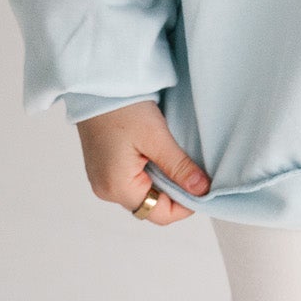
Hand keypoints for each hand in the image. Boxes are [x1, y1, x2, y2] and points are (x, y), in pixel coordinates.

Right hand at [76, 101, 211, 225]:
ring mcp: (102, 180)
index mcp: (117, 187)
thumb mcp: (157, 137)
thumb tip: (202, 190)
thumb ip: (179, 167)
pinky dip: (149, 174)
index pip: (158, 214)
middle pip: (150, 207)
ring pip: (142, 194)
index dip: (185, 205)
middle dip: (174, 194)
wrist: (97, 85)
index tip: (203, 187)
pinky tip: (158, 155)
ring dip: (162, 183)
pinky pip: (132, 181)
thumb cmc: (123, 108)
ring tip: (175, 160)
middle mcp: (106, 190)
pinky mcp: (104, 168)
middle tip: (192, 172)